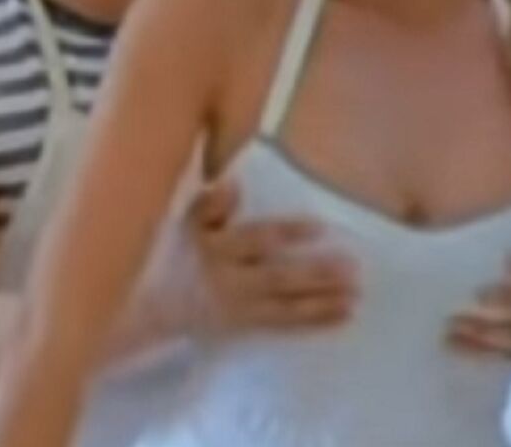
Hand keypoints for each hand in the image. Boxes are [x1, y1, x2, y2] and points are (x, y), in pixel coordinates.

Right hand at [185, 177, 357, 331]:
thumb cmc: (177, 253)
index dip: (287, 233)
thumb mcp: (186, 224)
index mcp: (218, 249)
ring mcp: (241, 308)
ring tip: (357, 294)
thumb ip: (210, 205)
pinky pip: (286, 325)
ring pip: (287, 306)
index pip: (257, 240)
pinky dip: (316, 320)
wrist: (153, 307)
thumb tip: (234, 183)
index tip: (321, 227)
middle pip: (279, 278)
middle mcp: (231, 281)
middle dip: (316, 274)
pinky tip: (344, 314)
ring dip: (324, 301)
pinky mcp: (248, 326)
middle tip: (352, 267)